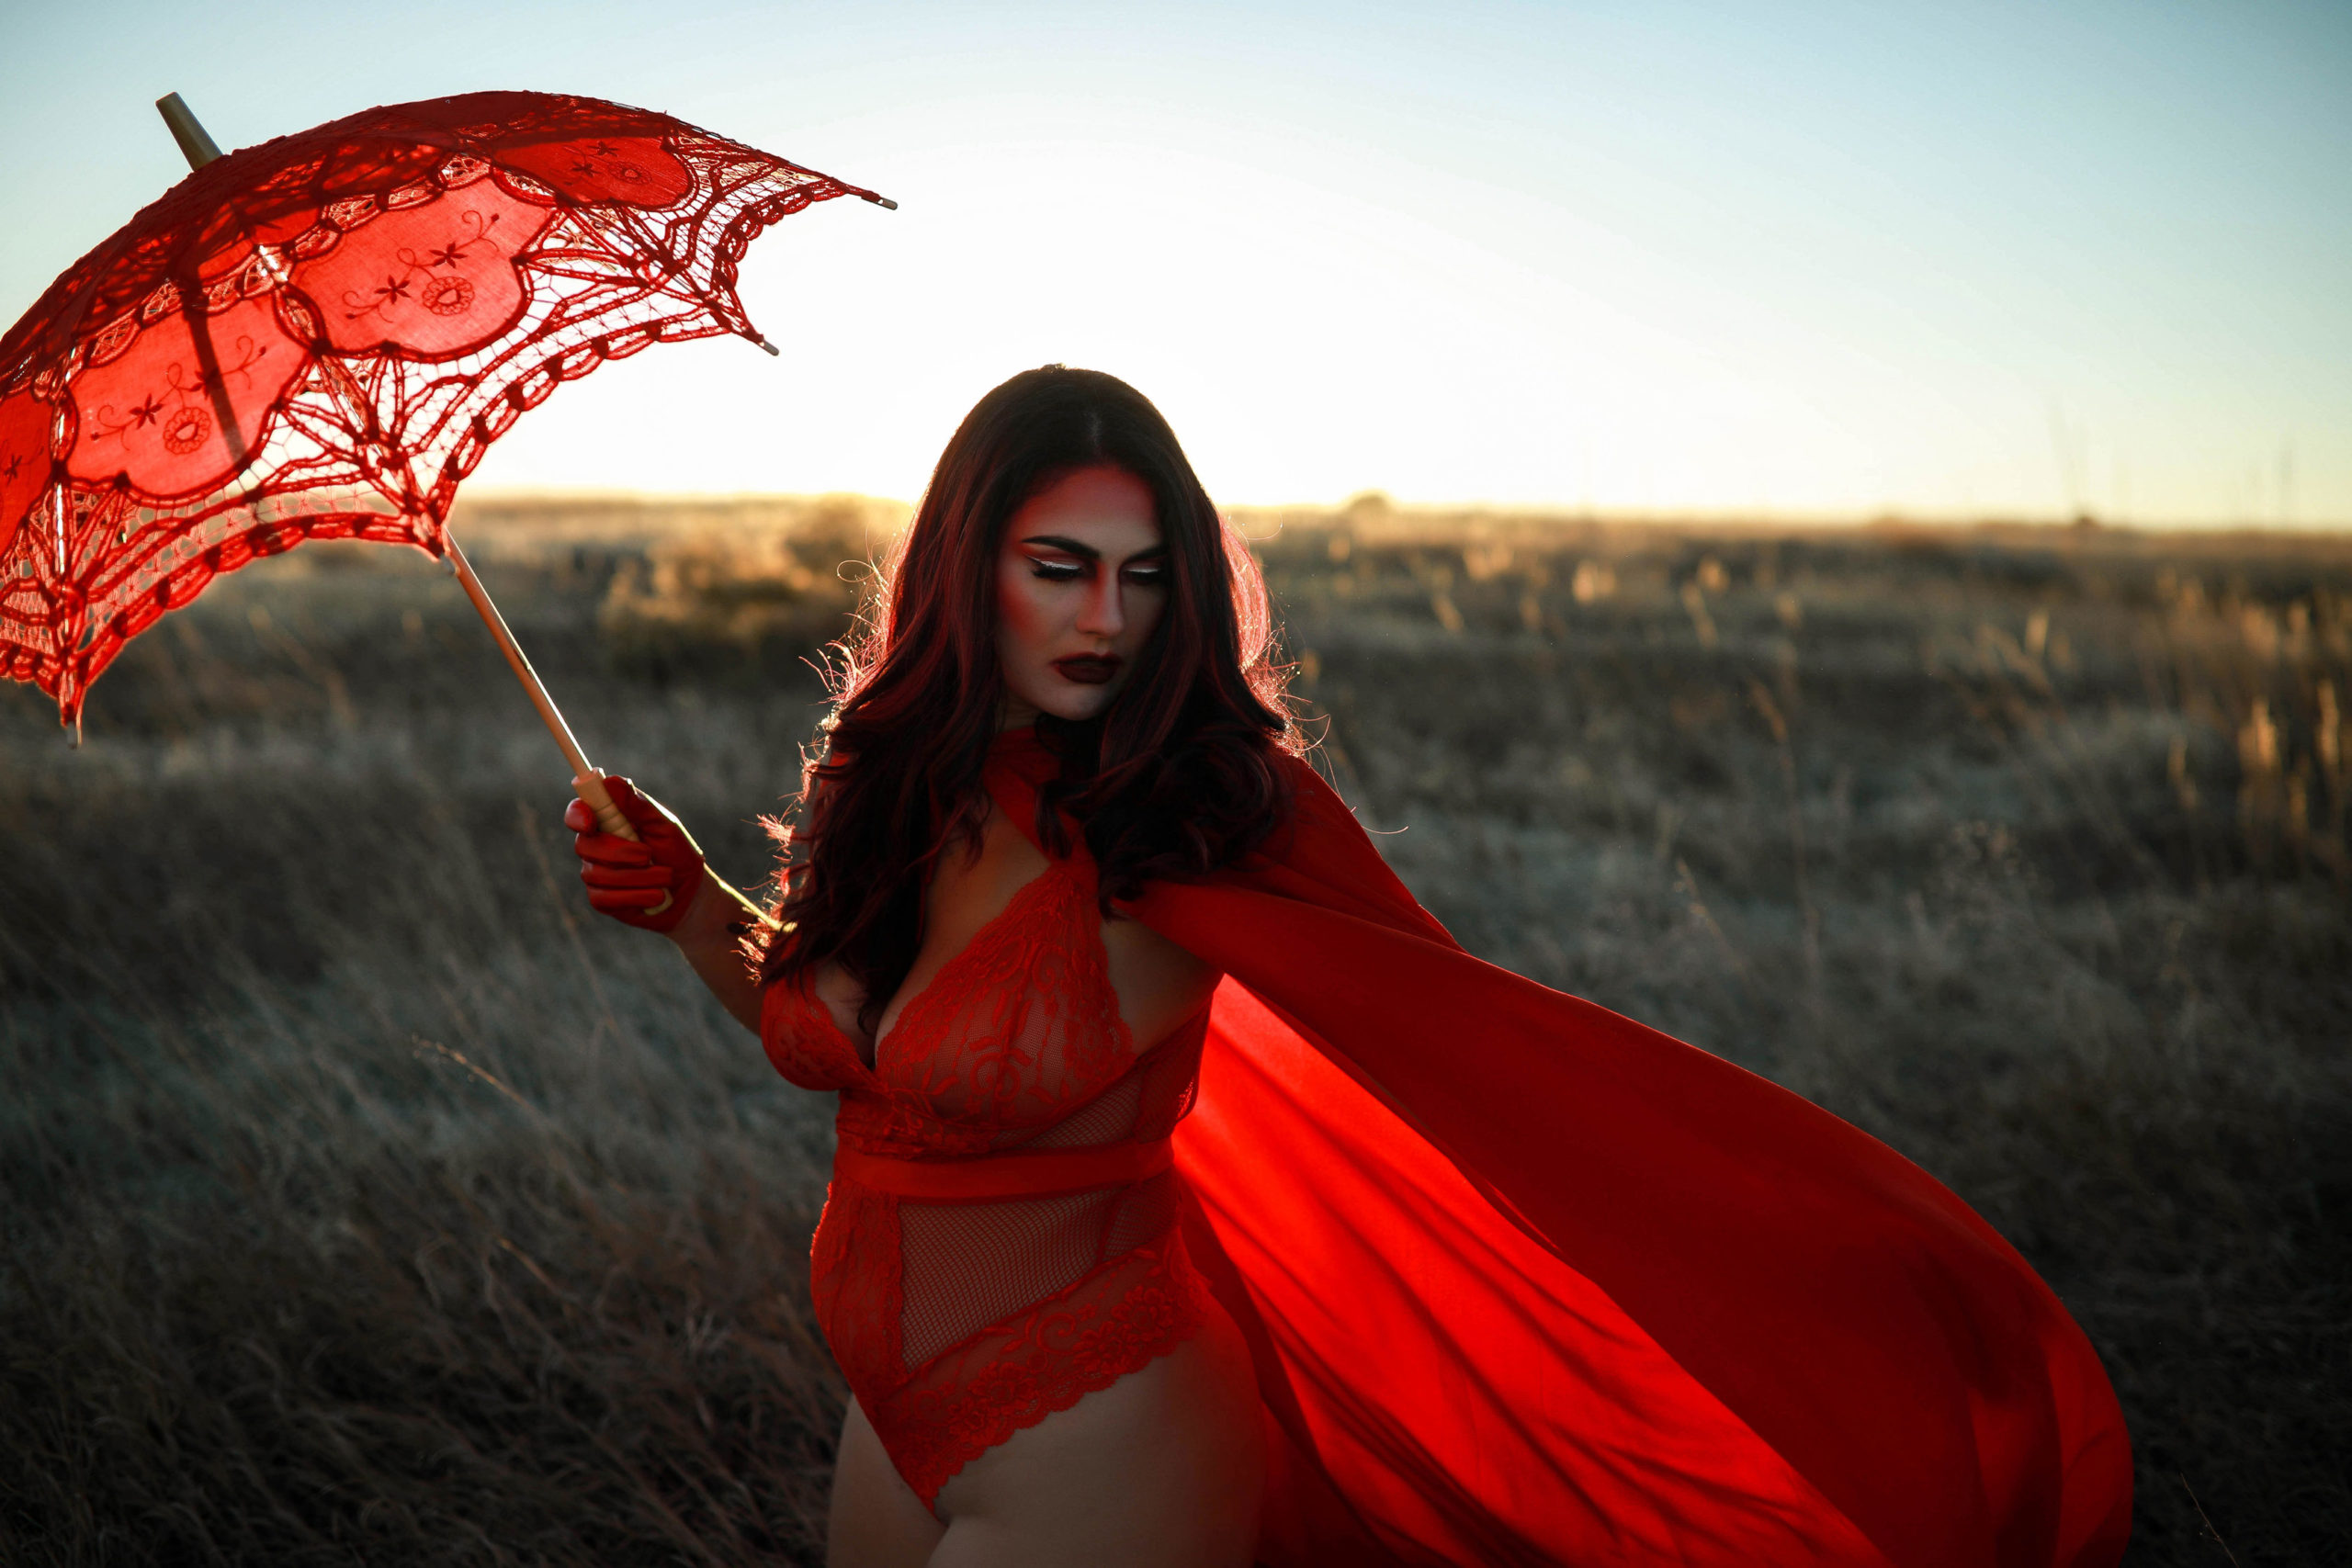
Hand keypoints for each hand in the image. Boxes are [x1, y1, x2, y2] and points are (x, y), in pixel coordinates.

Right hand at [566, 775, 705, 933]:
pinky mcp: (601, 900)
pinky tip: (656, 896)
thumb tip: (611, 781)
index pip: (577, 813)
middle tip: (648, 855)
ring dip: (639, 877)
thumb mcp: (664, 826)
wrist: (691, 893)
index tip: (591, 821)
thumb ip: (638, 805)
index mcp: (607, 822)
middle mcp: (595, 846)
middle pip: (585, 845)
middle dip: (620, 852)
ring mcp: (595, 874)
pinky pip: (605, 898)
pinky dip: (636, 896)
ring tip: (666, 876)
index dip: (578, 815)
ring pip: (598, 874)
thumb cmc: (676, 853)